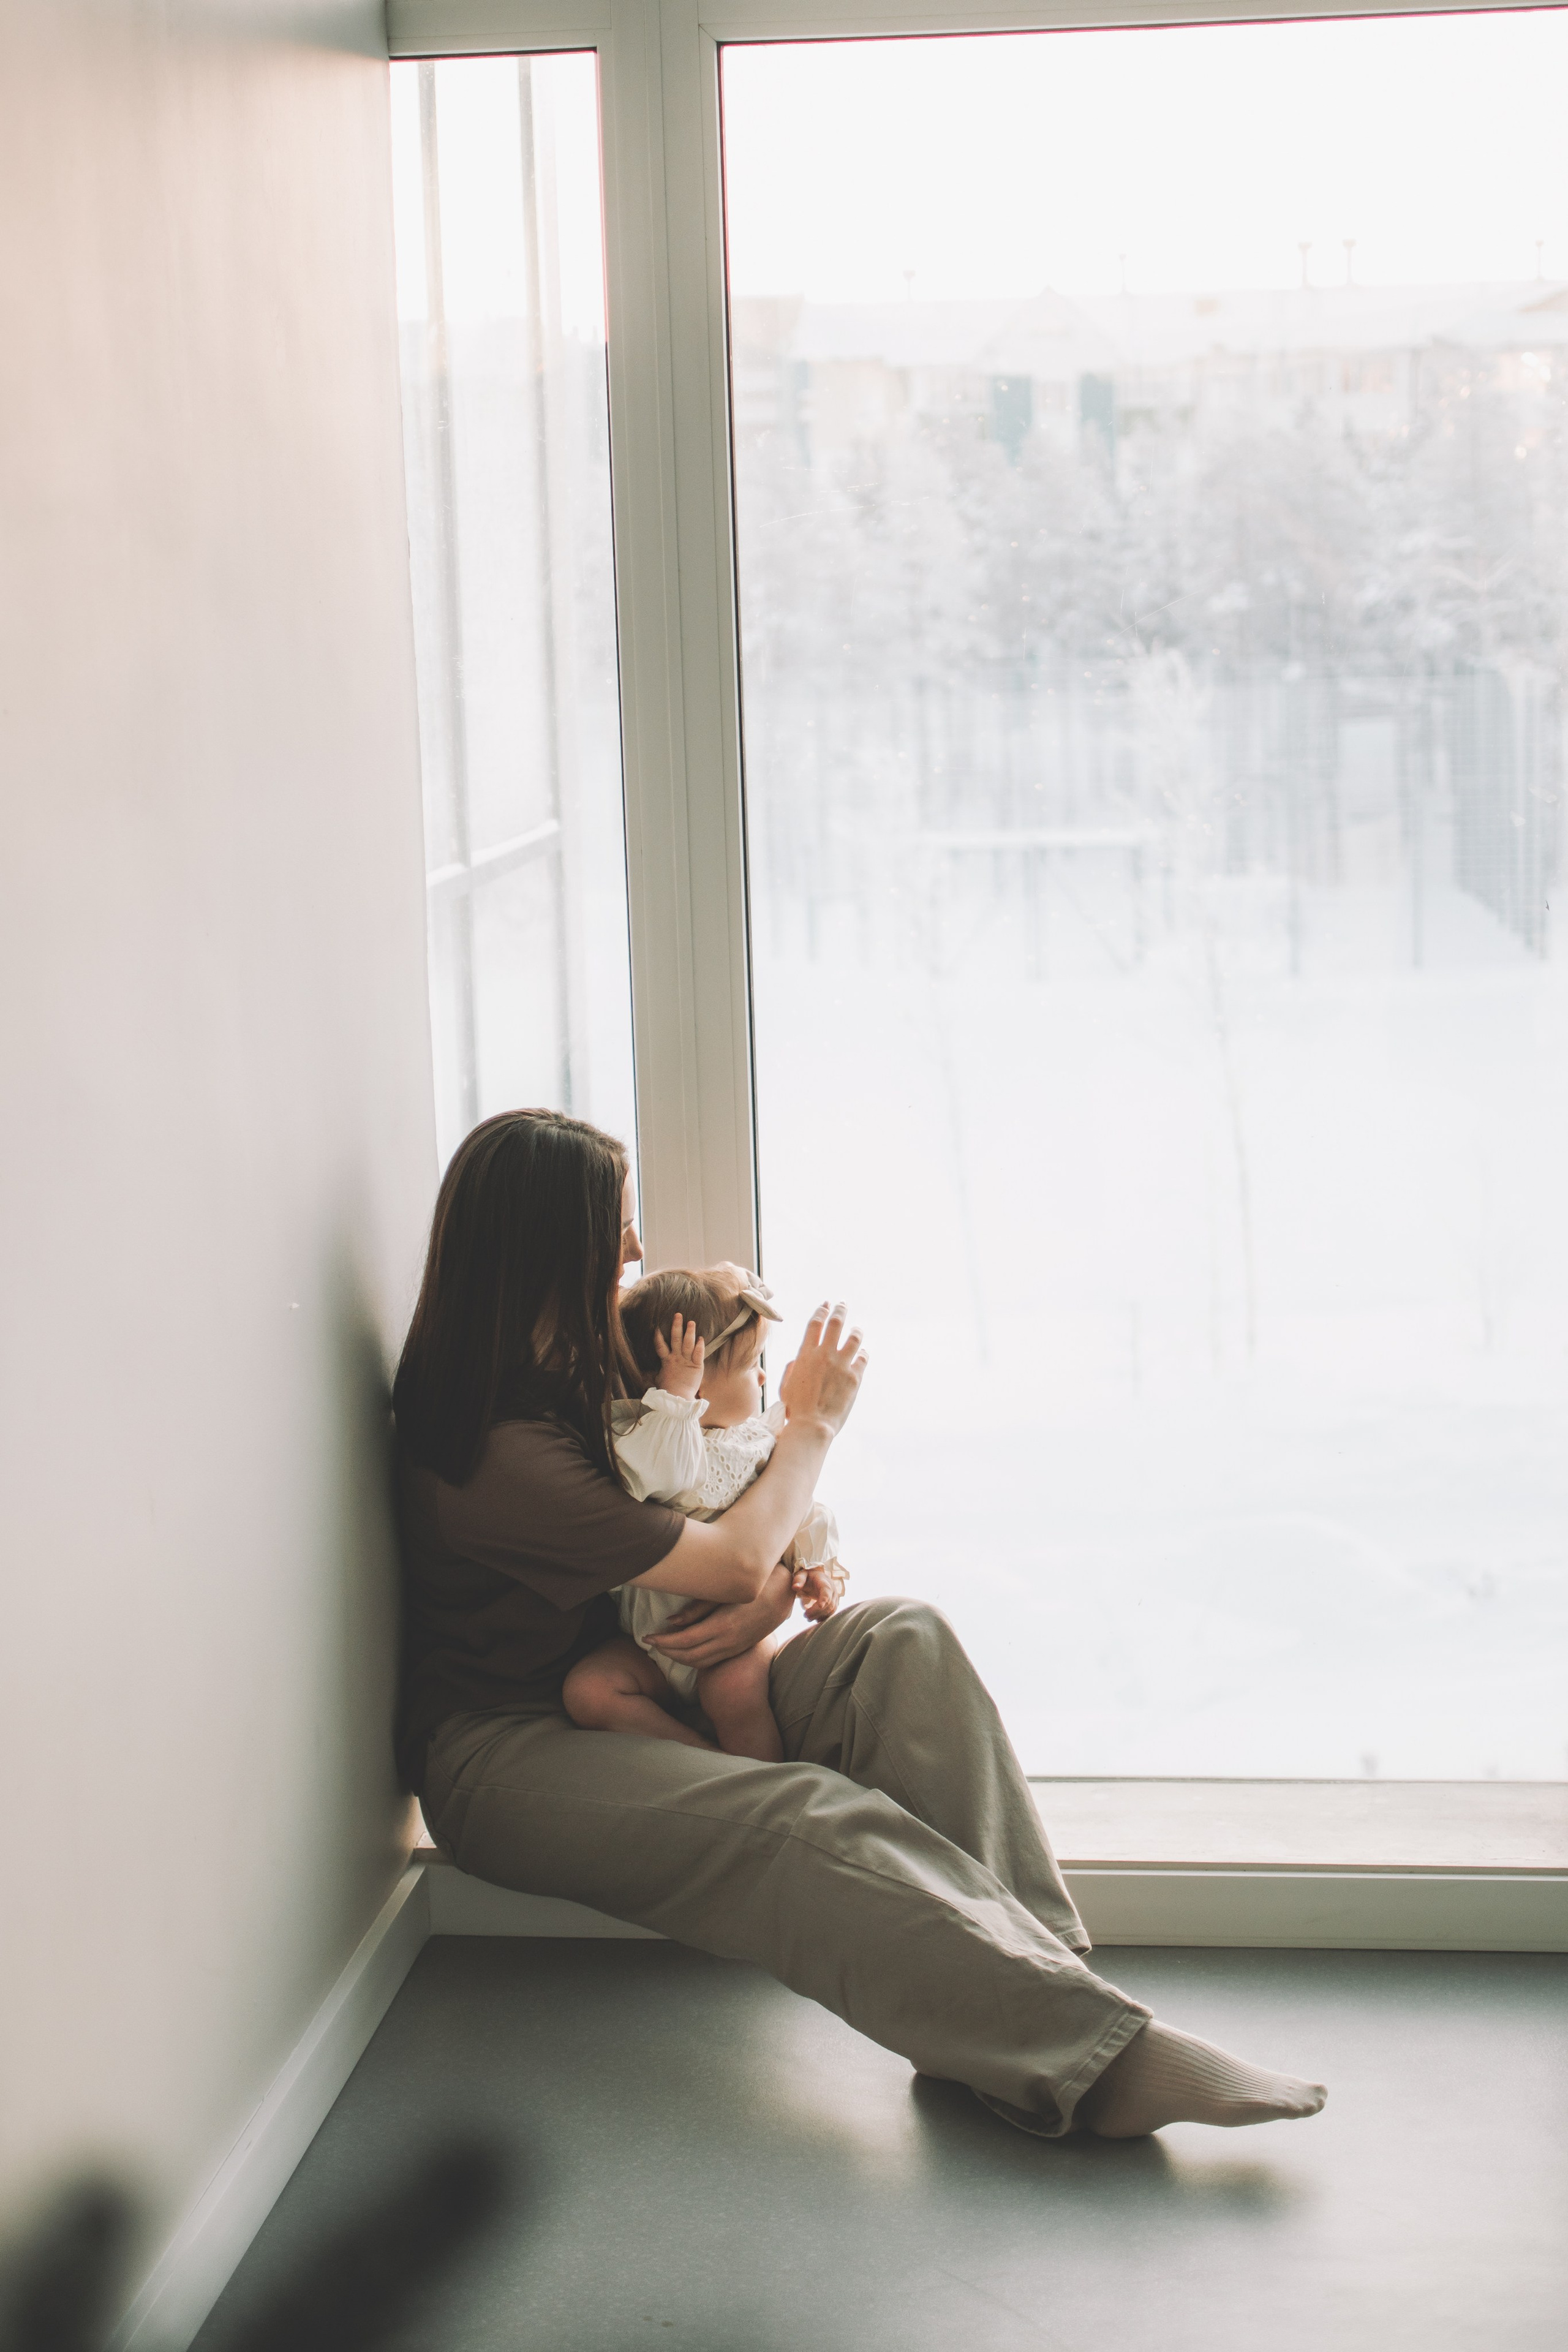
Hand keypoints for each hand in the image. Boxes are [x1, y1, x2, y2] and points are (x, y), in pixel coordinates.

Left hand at [646, 1566, 794, 1669]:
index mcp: (722, 1625)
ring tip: (663, 1646)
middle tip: (649, 1641)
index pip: (684, 1640)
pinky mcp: (737, 1649)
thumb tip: (670, 1621)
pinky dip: (692, 1659)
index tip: (646, 1636)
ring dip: (677, 1657)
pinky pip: (709, 1661)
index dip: (662, 1641)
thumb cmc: (753, 1584)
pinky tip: (684, 1649)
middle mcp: (728, 1642)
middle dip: (666, 1651)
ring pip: (698, 1662)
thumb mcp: (723, 1591)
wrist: (784, 1594)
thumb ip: (697, 1608)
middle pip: (688, 1655)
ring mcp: (734, 1648)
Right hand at [652, 1311, 704, 1399]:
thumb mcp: (658, 1380)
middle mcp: (676, 1358)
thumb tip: (643, 1374)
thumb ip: (655, 1373)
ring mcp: (686, 1361)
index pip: (660, 1346)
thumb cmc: (667, 1391)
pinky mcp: (696, 1366)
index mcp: (666, 1361)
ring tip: (691, 1322)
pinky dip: (700, 1346)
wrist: (677, 1399)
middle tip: (678, 1314)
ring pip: (688, 1343)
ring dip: (689, 1332)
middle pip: (676, 1339)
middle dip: (677, 1326)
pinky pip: (698, 1353)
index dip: (658, 1336)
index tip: (657, 1327)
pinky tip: (701, 1338)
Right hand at [776, 1302, 866, 1438]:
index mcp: (806, 1354)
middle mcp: (825, 1355)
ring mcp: (842, 1364)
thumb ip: (792, 1367)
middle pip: (836, 1323)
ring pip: (854, 1337)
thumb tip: (799, 1359)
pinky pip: (863, 1358)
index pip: (816, 1324)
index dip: (822, 1311)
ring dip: (856, 1331)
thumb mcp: (786, 1385)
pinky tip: (863, 1353)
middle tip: (843, 1305)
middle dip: (840, 1310)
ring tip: (857, 1329)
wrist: (812, 1425)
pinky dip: (863, 1353)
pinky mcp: (855, 1377)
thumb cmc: (795, 1408)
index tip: (826, 1304)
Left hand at [792, 1563, 847, 1622]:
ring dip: (820, 1615)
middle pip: (829, 1603)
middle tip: (805, 1616)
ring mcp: (835, 1597)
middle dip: (817, 1611)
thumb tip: (795, 1587)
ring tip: (808, 1618)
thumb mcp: (801, 1575)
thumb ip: (798, 1580)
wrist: (816, 1578)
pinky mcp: (834, 1603)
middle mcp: (832, 1589)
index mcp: (824, 1582)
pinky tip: (815, 1619)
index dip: (824, 1599)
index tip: (819, 1606)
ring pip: (831, 1609)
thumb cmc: (807, 1577)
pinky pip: (832, 1612)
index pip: (826, 1591)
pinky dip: (824, 1617)